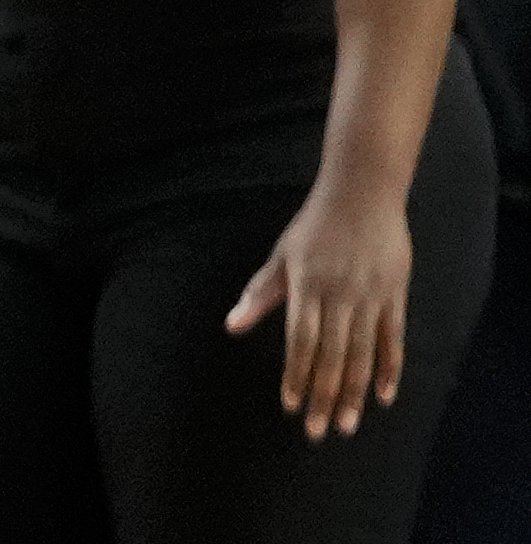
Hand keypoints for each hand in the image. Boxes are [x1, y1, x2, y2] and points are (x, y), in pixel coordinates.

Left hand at [227, 174, 411, 438]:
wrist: (363, 194)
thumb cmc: (314, 226)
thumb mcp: (282, 255)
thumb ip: (261, 293)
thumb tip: (232, 325)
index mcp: (307, 286)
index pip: (300, 342)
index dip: (296, 375)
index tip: (292, 406)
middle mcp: (340, 295)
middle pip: (331, 356)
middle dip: (324, 396)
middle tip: (319, 432)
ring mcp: (370, 297)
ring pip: (362, 355)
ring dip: (354, 393)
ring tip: (347, 424)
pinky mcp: (395, 296)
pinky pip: (393, 339)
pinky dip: (389, 369)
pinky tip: (382, 397)